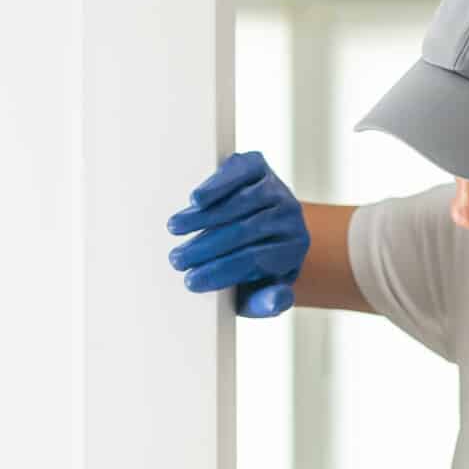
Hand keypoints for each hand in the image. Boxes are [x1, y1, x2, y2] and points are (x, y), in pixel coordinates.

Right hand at [167, 151, 309, 318]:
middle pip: (246, 230)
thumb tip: (277, 300)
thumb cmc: (255, 268)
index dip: (221, 271)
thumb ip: (267, 303)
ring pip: (241, 201)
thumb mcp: (261, 293)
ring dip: (204, 216)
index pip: (255, 260)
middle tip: (177, 259)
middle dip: (207, 246)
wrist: (260, 228)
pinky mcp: (257, 165)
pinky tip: (196, 200)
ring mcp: (276, 187)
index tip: (191, 281)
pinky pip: (239, 172)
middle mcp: (290, 215)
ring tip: (175, 229)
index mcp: (293, 248)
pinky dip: (217, 185)